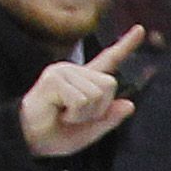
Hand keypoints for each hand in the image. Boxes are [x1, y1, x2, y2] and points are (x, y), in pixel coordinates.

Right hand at [18, 23, 142, 156]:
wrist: (30, 141)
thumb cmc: (56, 134)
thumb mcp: (90, 131)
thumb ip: (110, 119)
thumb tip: (130, 105)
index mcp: (86, 81)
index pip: (110, 59)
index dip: (126, 45)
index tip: (140, 29)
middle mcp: (75, 71)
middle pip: (110, 85)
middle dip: (99, 109)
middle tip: (74, 116)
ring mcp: (63, 72)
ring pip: (97, 95)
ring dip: (84, 114)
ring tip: (64, 114)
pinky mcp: (54, 79)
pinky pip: (81, 101)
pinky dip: (74, 115)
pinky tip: (58, 113)